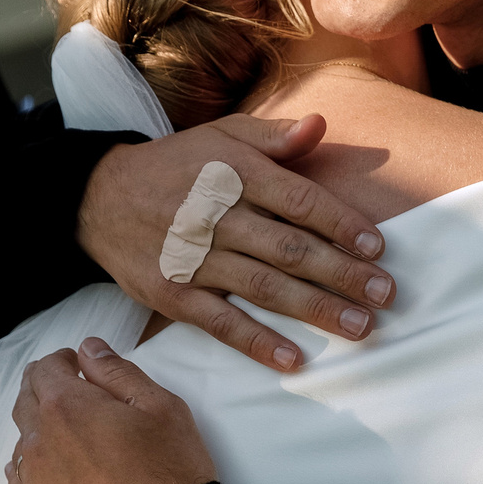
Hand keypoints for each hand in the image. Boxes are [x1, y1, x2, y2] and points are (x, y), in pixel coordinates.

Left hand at [7, 338, 216, 483]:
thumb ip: (118, 372)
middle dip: (48, 394)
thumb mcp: (161, 408)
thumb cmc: (173, 475)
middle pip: (26, 405)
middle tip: (79, 402)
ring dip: (44, 438)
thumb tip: (88, 349)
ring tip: (78, 448)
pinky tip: (63, 482)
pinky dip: (37, 476)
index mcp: (66, 408)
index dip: (62, 363)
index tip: (79, 369)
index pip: (43, 370)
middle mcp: (38, 444)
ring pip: (24, 448)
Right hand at [80, 116, 393, 371]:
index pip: (297, 200)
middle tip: (385, 294)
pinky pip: (220, 322)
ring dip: (314, 309)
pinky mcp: (172, 294)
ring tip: (361, 327)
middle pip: (288, 247)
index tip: (378, 247)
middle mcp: (215, 215)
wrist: (97, 198)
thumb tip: (319, 124)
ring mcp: (193, 258)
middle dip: (341, 273)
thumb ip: (273, 137)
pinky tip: (294, 359)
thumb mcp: (221, 137)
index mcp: (233, 173)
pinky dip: (257, 343)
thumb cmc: (177, 166)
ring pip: (263, 287)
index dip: (340, 224)